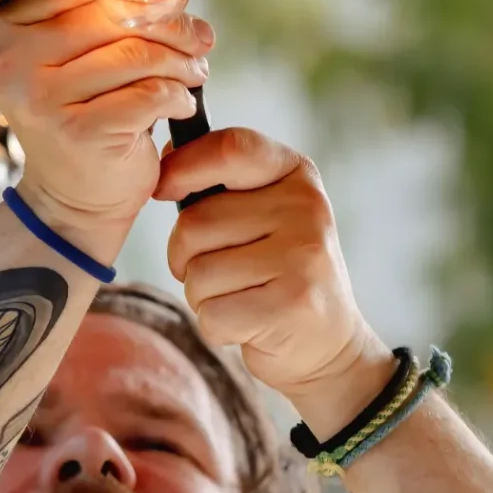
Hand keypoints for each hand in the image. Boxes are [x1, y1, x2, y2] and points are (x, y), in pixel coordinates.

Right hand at [0, 0, 212, 257]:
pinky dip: (177, 97)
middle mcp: (12, 60)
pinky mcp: (77, 132)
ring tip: (195, 72)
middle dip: (172, 24)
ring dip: (182, 62)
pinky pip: (150, 94)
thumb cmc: (80, 114)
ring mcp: (40, 97)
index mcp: (5, 27)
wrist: (70, 200)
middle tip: (200, 39)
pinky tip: (180, 104)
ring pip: (138, 54)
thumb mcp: (81, 54)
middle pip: (115, 15)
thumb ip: (110, 5)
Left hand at [157, 128, 394, 436]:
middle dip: (185, 256)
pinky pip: (211, 313)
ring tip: (241, 297)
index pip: (231, 148)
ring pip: (198, 273)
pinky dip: (216, 326)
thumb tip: (164, 159)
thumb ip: (221, 183)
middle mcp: (306, 209)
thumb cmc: (279, 271)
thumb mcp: (263, 213)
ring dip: (202, 295)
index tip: (163, 187)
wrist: (329, 344)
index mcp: (297, 175)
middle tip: (220, 272)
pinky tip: (249, 323)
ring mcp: (302, 256)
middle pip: (195, 223)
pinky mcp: (291, 305)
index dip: (183, 165)